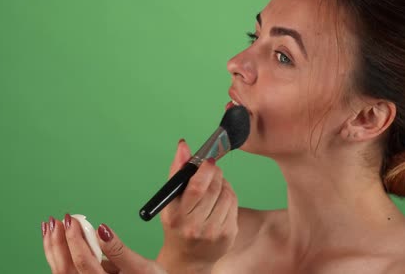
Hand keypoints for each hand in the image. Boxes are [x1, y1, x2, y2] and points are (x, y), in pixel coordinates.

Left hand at [42, 215, 165, 273]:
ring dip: (54, 247)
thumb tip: (102, 230)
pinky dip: (58, 253)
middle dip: (58, 242)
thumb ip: (119, 250)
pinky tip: (57, 240)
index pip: (83, 262)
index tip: (71, 220)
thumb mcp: (142, 266)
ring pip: (62, 270)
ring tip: (50, 227)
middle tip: (56, 220)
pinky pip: (67, 270)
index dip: (74, 239)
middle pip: (65, 268)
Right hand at [156, 139, 238, 272]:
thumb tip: (183, 145)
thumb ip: (177, 171)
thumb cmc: (177, 224)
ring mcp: (213, 233)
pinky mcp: (228, 235)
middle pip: (214, 189)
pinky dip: (229, 195)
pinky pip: (234, 204)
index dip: (206, 170)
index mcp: (177, 217)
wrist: (188, 258)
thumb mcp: (171, 200)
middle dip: (215, 173)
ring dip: (223, 183)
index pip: (197, 188)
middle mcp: (195, 227)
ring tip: (214, 185)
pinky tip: (220, 198)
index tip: (207, 160)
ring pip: (227, 194)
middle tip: (211, 168)